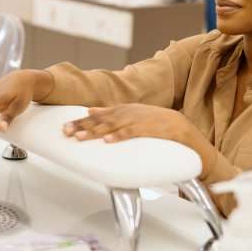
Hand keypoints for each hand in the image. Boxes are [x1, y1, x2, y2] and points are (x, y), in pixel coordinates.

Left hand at [63, 104, 216, 173]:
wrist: (186, 130)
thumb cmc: (159, 126)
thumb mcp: (134, 116)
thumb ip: (113, 113)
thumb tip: (91, 109)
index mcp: (126, 110)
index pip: (99, 115)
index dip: (82, 121)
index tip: (65, 128)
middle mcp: (131, 113)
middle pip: (102, 119)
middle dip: (83, 125)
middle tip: (67, 132)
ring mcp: (141, 120)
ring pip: (114, 125)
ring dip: (97, 131)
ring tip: (81, 137)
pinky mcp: (152, 130)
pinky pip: (133, 132)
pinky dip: (120, 135)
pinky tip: (108, 140)